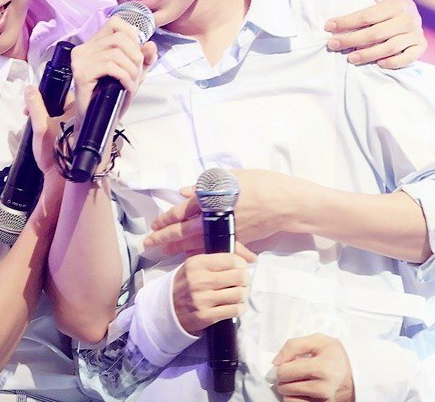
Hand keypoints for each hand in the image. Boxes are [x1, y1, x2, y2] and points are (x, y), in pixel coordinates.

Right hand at [24, 85, 70, 175]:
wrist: (59, 179)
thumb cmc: (52, 151)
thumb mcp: (40, 125)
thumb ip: (34, 105)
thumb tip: (29, 88)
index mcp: (78, 109)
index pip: (60, 93)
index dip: (43, 96)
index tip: (30, 106)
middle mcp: (81, 116)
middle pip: (58, 104)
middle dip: (42, 109)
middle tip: (29, 117)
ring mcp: (78, 127)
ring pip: (58, 115)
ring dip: (44, 118)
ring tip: (35, 128)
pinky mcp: (74, 137)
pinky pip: (60, 125)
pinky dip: (50, 127)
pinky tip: (43, 135)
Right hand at [71, 16, 156, 124]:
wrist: (98, 120)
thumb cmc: (112, 97)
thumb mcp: (133, 74)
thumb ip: (143, 59)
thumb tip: (151, 45)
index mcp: (93, 44)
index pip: (115, 23)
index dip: (132, 36)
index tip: (136, 55)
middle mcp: (83, 49)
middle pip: (119, 39)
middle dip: (135, 56)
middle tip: (137, 73)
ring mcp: (80, 61)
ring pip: (116, 54)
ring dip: (131, 70)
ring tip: (132, 82)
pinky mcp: (81, 74)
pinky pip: (110, 67)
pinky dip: (124, 77)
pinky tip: (126, 86)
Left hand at [145, 169, 296, 252]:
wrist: (284, 203)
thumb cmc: (259, 184)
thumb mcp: (231, 177)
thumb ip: (205, 185)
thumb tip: (184, 192)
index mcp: (210, 199)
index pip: (180, 211)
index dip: (165, 219)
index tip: (155, 224)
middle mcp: (214, 218)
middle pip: (182, 230)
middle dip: (163, 238)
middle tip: (149, 243)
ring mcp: (224, 232)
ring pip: (195, 242)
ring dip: (178, 247)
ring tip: (164, 253)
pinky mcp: (236, 240)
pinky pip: (214, 248)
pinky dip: (201, 252)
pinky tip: (191, 256)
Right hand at [172, 252, 249, 334]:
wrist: (167, 307)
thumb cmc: (186, 283)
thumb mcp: (196, 266)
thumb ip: (217, 259)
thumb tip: (249, 257)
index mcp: (197, 263)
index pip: (231, 259)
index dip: (242, 263)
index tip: (241, 267)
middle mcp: (199, 280)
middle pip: (239, 276)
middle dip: (246, 279)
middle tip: (244, 281)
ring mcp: (202, 299)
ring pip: (239, 294)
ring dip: (244, 294)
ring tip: (240, 293)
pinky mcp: (206, 316)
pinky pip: (234, 310)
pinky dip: (240, 308)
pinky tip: (237, 305)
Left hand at [273, 333, 354, 401]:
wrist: (359, 373)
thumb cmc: (337, 354)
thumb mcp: (318, 340)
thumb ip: (293, 346)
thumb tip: (275, 362)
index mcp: (321, 368)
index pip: (285, 372)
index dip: (281, 366)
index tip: (286, 362)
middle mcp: (323, 389)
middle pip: (285, 387)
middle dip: (284, 377)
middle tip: (292, 370)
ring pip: (289, 400)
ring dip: (289, 389)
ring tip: (297, 380)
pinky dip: (296, 398)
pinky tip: (302, 389)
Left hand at [326, 0, 425, 68]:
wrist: (407, 9)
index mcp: (396, 4)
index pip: (366, 16)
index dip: (345, 22)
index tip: (328, 26)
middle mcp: (408, 18)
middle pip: (375, 34)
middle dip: (351, 40)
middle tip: (333, 45)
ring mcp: (415, 33)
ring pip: (390, 48)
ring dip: (368, 55)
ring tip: (350, 58)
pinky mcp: (421, 45)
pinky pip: (408, 58)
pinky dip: (393, 62)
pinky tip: (378, 63)